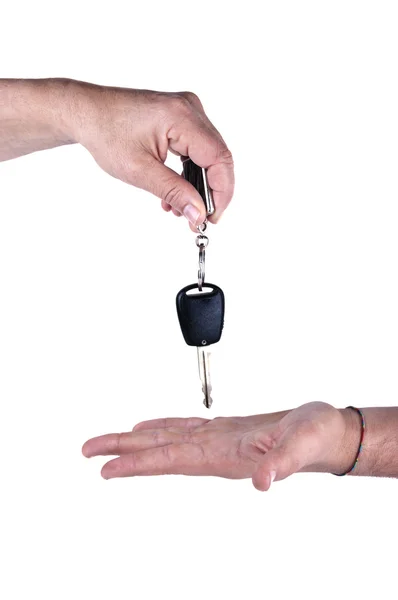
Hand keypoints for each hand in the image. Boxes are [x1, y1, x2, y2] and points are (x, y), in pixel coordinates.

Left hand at [66, 81, 233, 226]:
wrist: (87, 113)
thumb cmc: (106, 134)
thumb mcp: (139, 171)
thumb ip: (173, 192)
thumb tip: (198, 215)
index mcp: (181, 117)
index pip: (219, 158)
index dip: (221, 192)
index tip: (211, 218)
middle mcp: (190, 109)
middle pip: (218, 157)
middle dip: (210, 192)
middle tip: (197, 218)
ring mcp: (187, 111)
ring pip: (209, 156)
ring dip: (198, 185)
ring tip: (180, 208)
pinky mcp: (182, 118)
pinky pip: (198, 149)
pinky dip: (190, 173)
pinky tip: (176, 191)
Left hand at [82, 402, 359, 489]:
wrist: (326, 432)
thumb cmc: (316, 436)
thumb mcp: (302, 444)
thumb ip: (281, 462)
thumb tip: (261, 481)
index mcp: (226, 455)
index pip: (172, 458)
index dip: (138, 463)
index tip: (106, 467)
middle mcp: (216, 451)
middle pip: (160, 451)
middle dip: (123, 451)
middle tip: (89, 451)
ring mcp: (219, 442)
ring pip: (169, 440)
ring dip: (137, 441)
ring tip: (111, 441)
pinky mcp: (226, 431)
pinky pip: (186, 429)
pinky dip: (164, 428)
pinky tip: (151, 428)